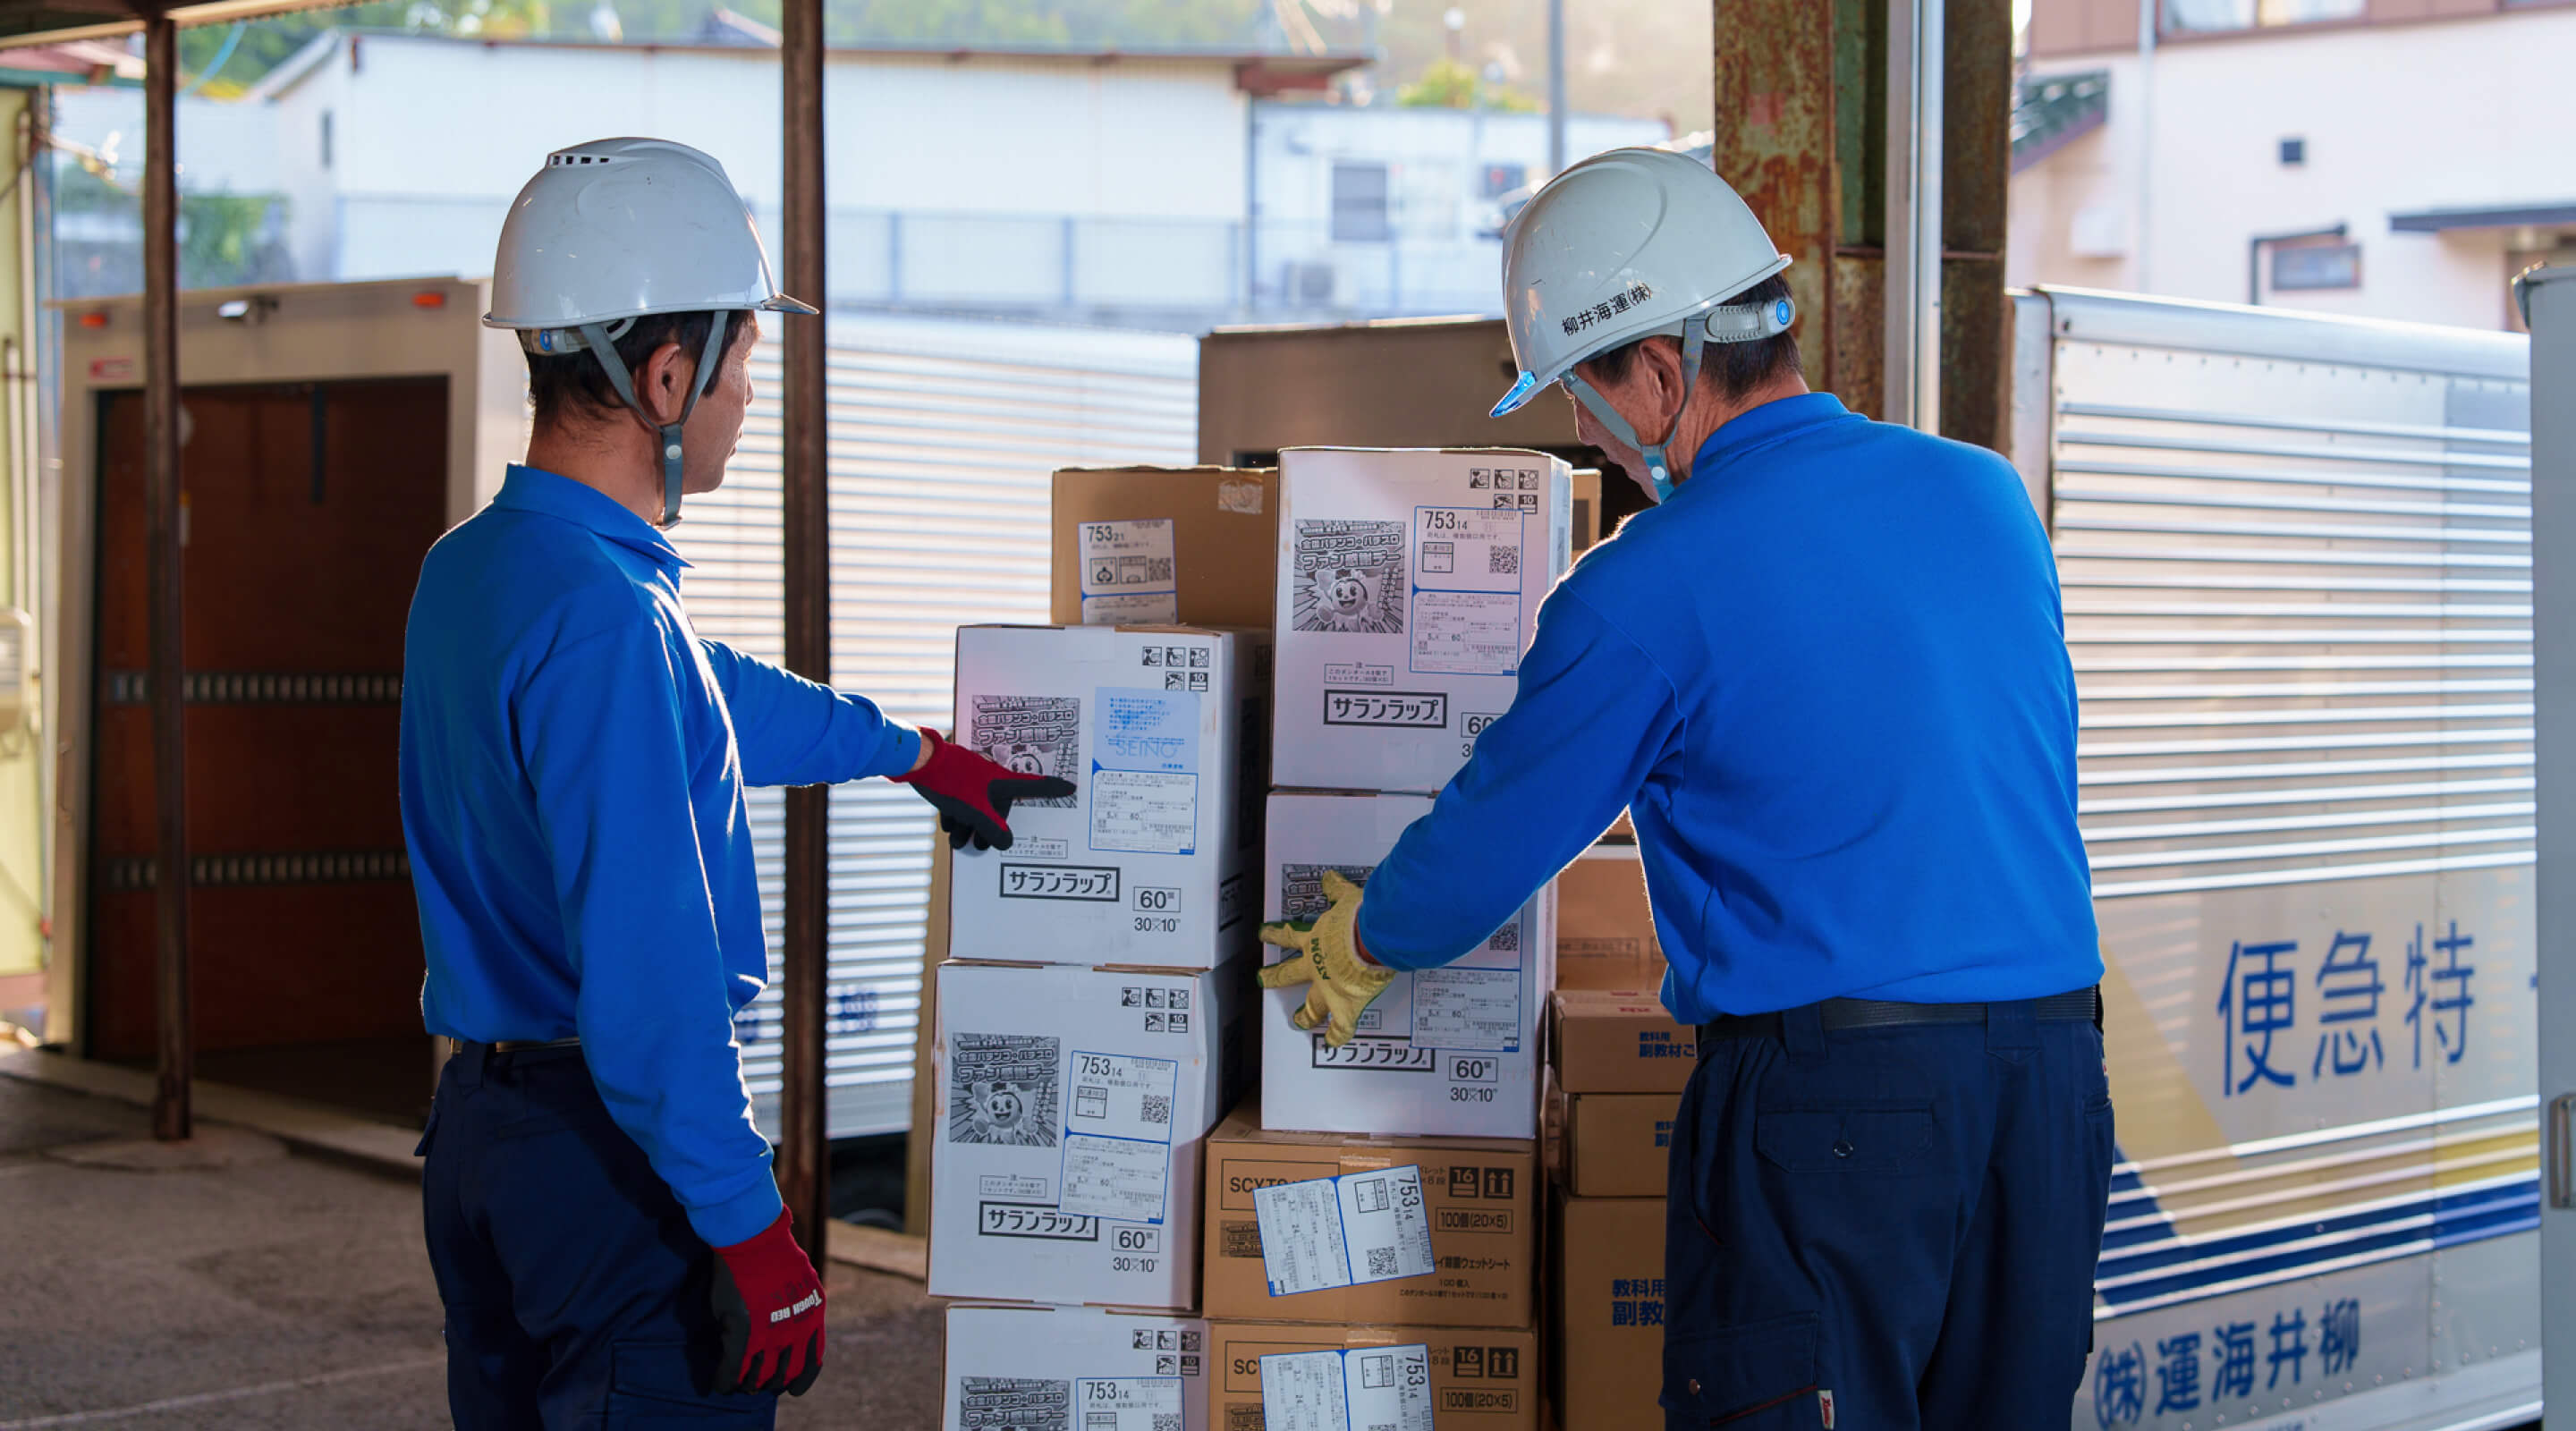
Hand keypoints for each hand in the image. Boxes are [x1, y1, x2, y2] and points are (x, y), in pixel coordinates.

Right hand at [709, 1209, 824, 1395]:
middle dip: (769, 1385)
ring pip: (758, 1378)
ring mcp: (768, 1333)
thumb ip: (799, 1312)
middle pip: (783, 1376)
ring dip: (746, 1386)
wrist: (754, 1237)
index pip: (811, 1364)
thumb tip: (788, 1334)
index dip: (799, 1380)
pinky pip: (731, 1369)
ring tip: (739, 1385)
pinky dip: (724, 1381)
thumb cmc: (775, 1255)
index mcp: (812, 1319)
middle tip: (756, 1386)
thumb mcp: (802, 1284)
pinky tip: (720, 1385)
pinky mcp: (741, 1332)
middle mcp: (795, 1331)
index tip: (790, 1387)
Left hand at [889, 730, 1075, 850]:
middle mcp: (990, 779)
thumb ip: (993, 830)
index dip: (1054, 788)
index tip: (1071, 786)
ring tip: (958, 841)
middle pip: (999, 807)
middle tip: (981, 845)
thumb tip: (1005, 843)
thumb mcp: (975, 811)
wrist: (919, 762)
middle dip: (989, 828)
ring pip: (977, 807)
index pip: (1035, 785)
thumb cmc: (951, 782)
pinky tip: (948, 825)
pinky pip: (962, 802)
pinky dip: (956, 816)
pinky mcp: (954, 780)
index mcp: (1002, 781)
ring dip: (968, 827)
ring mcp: (972, 779)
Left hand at [1256, 871, 1395, 1048]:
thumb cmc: (1360, 918)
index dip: (1275, 935)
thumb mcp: (1346, 899)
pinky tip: (1333, 1044)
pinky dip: (1338, 1036)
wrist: (1372, 939)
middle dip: (1274, 978)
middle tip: (1263, 980)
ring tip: (1298, 1021)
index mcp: (1315, 941)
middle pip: (1288, 975)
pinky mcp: (1346, 1006)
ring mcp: (1328, 989)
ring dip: (1305, 1015)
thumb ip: (1337, 891)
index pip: (1289, 937)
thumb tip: (1329, 878)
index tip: (1264, 934)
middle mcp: (1316, 967)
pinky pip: (1341, 1027)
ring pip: (1311, 1007)